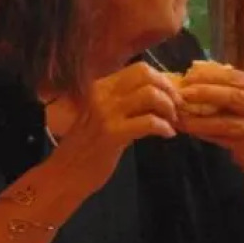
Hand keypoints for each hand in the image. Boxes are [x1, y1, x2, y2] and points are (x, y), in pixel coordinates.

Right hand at [52, 63, 179, 188]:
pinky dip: (164, 127)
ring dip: (168, 108)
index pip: (139, 69)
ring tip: (171, 122)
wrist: (67, 173)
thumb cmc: (89, 147)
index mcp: (101, 87)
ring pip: (150, 95)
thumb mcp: (106, 116)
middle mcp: (102, 94)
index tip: (171, 96)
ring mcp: (106, 113)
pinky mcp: (112, 133)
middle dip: (168, 90)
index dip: (162, 80)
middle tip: (176, 108)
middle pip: (146, 76)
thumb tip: (161, 95)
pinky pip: (148, 121)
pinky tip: (167, 135)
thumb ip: (128, 103)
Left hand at [176, 63, 243, 163]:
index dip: (209, 75)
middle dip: (204, 93)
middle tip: (182, 93)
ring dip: (198, 118)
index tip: (187, 75)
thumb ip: (224, 82)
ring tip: (179, 114)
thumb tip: (193, 69)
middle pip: (232, 96)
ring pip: (224, 122)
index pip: (234, 76)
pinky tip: (186, 127)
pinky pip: (220, 137)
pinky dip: (201, 131)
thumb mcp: (243, 93)